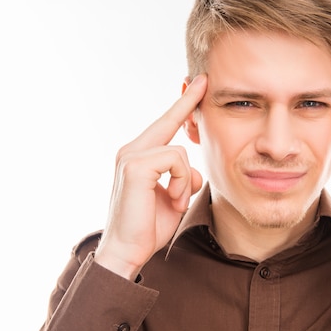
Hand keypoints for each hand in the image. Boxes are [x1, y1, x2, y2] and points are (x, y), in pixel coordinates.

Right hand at [94, 75, 207, 279]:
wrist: (127, 251)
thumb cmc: (148, 227)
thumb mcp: (173, 197)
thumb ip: (183, 179)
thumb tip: (194, 171)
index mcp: (139, 157)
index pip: (164, 126)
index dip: (181, 106)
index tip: (196, 85)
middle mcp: (131, 151)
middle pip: (167, 120)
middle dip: (187, 102)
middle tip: (203, 79)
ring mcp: (131, 157)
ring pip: (180, 151)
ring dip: (187, 181)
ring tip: (176, 201)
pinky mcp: (135, 166)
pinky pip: (177, 161)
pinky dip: (182, 183)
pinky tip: (173, 199)